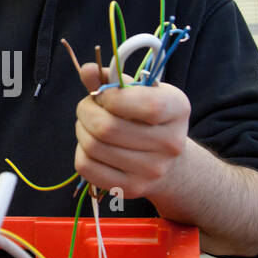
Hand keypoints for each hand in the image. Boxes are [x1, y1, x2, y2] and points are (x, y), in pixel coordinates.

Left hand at [73, 63, 190, 200]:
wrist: (169, 164)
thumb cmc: (149, 119)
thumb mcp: (141, 92)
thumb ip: (113, 79)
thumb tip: (87, 69)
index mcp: (177, 109)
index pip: (145, 105)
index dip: (112, 96)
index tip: (103, 94)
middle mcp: (171, 143)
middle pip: (108, 128)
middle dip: (86, 110)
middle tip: (86, 107)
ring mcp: (152, 170)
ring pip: (94, 146)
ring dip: (81, 129)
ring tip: (88, 125)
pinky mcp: (132, 188)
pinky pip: (87, 166)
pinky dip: (81, 151)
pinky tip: (91, 146)